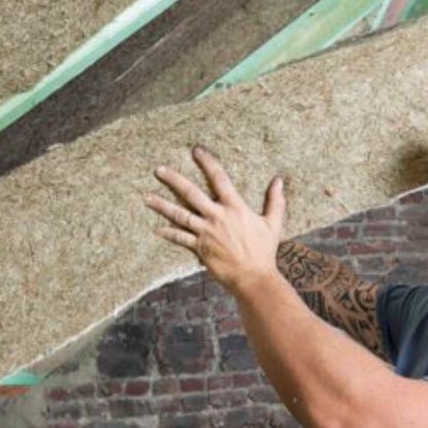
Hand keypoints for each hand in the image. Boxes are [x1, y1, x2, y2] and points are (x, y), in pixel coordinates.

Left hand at [145, 145, 286, 294]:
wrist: (254, 277)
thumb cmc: (264, 251)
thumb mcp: (273, 224)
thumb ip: (275, 201)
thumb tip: (279, 181)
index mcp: (235, 207)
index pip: (219, 178)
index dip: (207, 162)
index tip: (196, 151)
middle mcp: (218, 216)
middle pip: (191, 193)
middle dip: (174, 179)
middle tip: (159, 169)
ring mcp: (206, 232)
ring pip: (180, 215)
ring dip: (162, 205)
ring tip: (147, 197)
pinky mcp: (200, 248)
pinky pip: (180, 238)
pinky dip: (168, 233)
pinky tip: (157, 228)